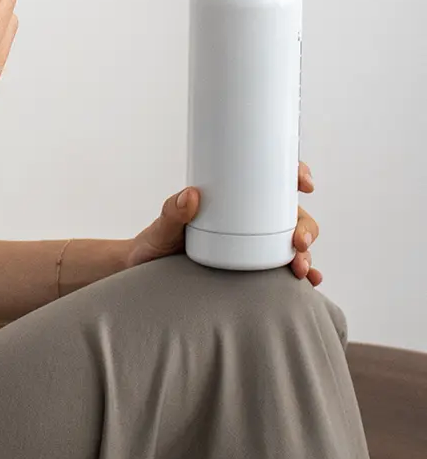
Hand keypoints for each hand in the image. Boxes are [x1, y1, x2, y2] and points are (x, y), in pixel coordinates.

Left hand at [122, 162, 321, 284]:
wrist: (147, 274)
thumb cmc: (156, 245)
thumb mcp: (163, 226)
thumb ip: (172, 212)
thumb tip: (191, 195)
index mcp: (235, 202)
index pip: (271, 181)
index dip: (295, 175)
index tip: (302, 181)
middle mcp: (250, 223)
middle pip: (291, 216)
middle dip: (305, 226)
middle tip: (299, 240)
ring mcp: (254, 248)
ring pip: (293, 245)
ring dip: (307, 254)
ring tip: (302, 268)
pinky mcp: (253, 274)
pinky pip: (283, 273)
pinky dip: (304, 276)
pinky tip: (311, 282)